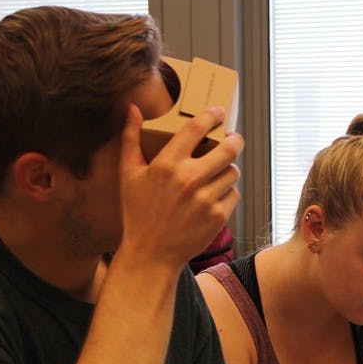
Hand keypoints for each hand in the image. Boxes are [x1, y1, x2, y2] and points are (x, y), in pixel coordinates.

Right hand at [118, 105, 243, 268]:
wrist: (150, 254)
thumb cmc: (137, 213)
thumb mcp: (128, 175)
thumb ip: (130, 139)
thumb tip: (132, 109)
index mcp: (167, 164)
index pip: (197, 128)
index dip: (212, 115)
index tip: (218, 112)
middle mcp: (189, 179)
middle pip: (228, 148)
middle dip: (234, 140)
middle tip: (233, 139)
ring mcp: (205, 199)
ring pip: (233, 172)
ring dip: (228, 169)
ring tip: (218, 173)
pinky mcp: (217, 216)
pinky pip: (234, 194)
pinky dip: (228, 193)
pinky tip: (214, 196)